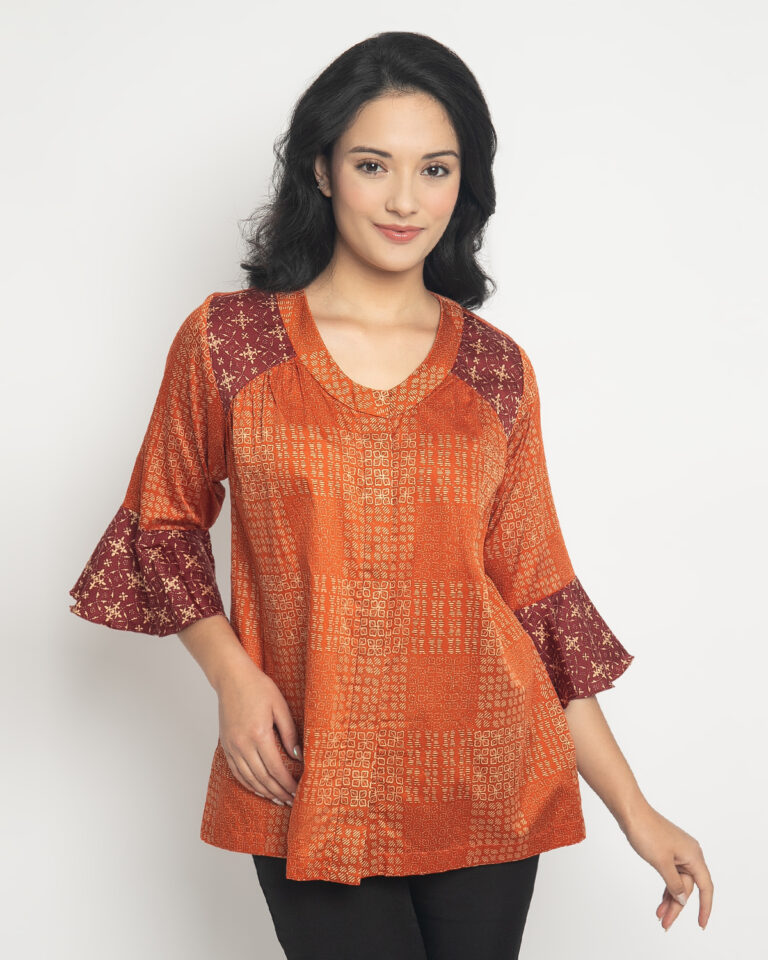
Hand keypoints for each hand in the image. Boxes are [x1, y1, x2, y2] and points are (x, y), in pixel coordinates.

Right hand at [216, 660, 303, 806]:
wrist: (231, 678)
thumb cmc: (257, 687)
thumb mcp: (280, 706)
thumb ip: (289, 732)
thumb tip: (298, 755)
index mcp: (259, 734)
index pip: (276, 769)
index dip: (287, 783)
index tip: (298, 792)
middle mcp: (243, 744)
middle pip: (263, 778)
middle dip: (279, 792)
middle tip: (292, 800)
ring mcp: (232, 746)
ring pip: (249, 778)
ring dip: (265, 792)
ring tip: (279, 799)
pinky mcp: (226, 745)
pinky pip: (237, 771)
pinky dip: (249, 783)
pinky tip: (259, 788)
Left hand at [622, 804, 712, 930]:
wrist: (630, 812)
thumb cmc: (646, 832)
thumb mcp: (662, 863)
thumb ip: (675, 884)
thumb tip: (684, 899)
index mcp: (694, 855)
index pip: (705, 887)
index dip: (705, 907)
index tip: (701, 924)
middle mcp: (689, 854)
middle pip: (688, 887)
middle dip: (677, 906)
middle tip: (665, 923)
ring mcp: (677, 852)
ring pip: (678, 882)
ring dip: (669, 899)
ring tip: (660, 916)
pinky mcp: (666, 851)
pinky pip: (670, 874)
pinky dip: (665, 887)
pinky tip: (660, 900)